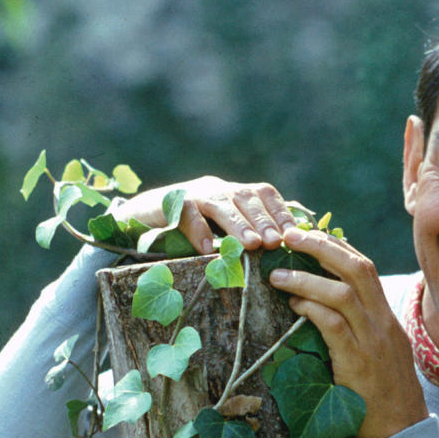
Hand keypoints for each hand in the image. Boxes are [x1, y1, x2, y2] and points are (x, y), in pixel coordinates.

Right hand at [113, 176, 296, 252]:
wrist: (142, 217)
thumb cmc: (189, 229)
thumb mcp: (220, 229)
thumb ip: (247, 233)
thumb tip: (284, 248)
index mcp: (234, 192)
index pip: (264, 194)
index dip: (281, 212)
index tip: (295, 233)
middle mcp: (217, 188)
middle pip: (246, 198)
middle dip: (264, 220)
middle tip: (276, 242)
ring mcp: (193, 193)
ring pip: (220, 204)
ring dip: (238, 224)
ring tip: (251, 244)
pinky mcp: (168, 203)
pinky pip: (185, 214)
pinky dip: (197, 230)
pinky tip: (206, 249)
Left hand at [268, 227, 426, 437]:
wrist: (402, 431)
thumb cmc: (383, 394)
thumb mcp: (379, 352)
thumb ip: (360, 327)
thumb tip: (325, 306)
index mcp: (386, 316)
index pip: (364, 267)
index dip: (335, 246)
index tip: (307, 234)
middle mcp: (383, 322)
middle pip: (357, 268)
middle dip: (321, 246)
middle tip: (289, 236)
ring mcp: (374, 342)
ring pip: (344, 293)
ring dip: (307, 278)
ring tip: (277, 274)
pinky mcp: (359, 363)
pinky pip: (335, 326)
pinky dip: (313, 309)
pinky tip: (294, 304)